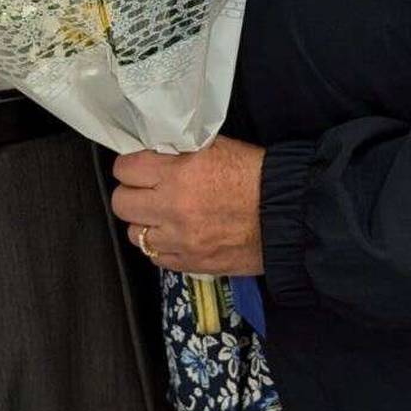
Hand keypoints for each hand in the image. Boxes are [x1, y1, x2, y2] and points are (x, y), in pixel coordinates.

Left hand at [111, 136, 265, 274]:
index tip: (139, 167)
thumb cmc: (257, 175)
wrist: (288, 215)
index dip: (131, 166)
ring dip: (145, 223)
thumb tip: (154, 153)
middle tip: (147, 191)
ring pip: (135, 234)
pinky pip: (156, 257)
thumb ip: (180, 151)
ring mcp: (180, 240)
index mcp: (179, 172)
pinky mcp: (190, 263)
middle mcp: (173, 207)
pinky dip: (162, 247)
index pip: (126, 168)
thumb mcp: (217, 147)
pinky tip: (177, 236)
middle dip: (132, 194)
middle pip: (122, 203)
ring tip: (163, 216)